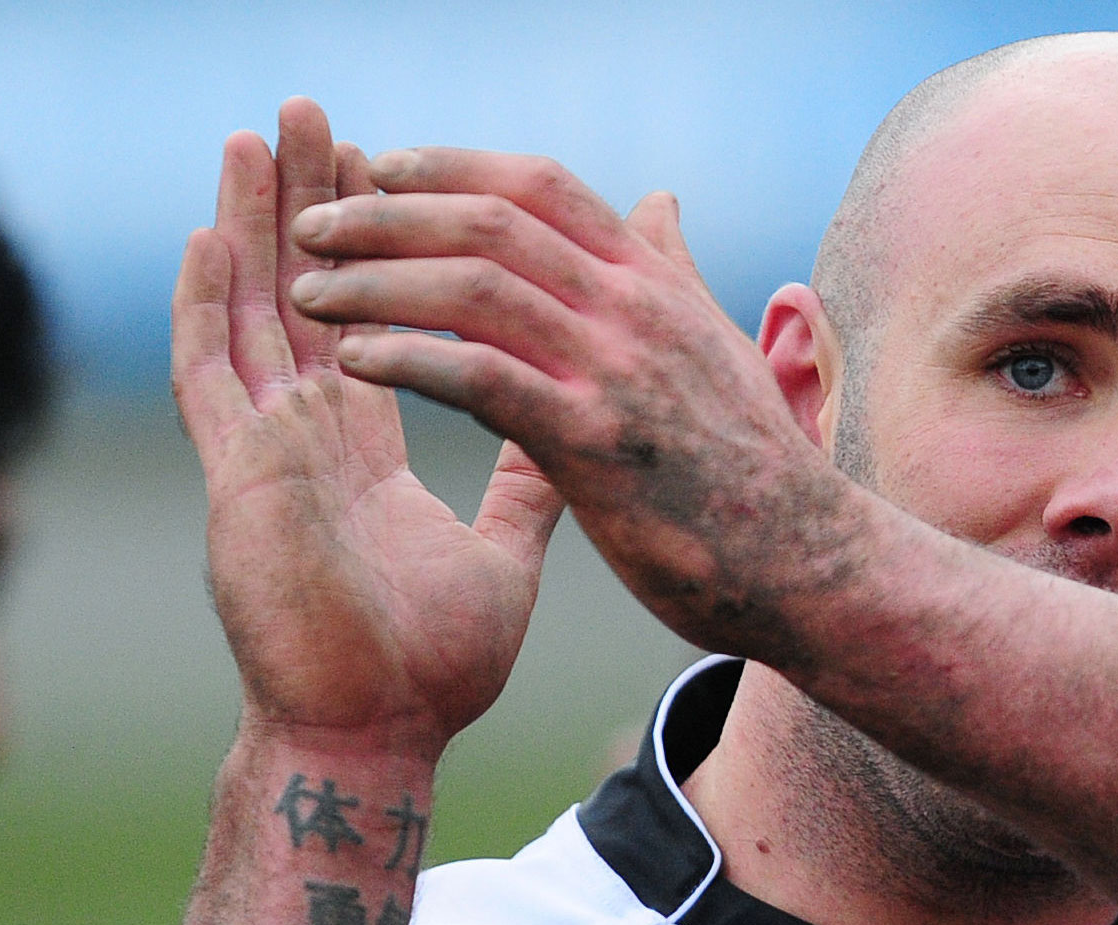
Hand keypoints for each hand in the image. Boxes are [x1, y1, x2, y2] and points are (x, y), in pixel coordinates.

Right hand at [174, 103, 563, 757]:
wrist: (381, 736)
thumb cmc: (432, 668)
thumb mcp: (505, 557)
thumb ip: (528, 488)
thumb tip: (567, 428)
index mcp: (363, 451)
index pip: (366, 320)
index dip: (374, 247)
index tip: (386, 167)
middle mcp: (308, 439)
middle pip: (303, 293)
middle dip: (311, 202)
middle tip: (319, 114)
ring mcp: (265, 455)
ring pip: (251, 314)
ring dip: (253, 224)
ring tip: (260, 135)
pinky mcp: (237, 485)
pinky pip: (210, 381)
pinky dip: (207, 309)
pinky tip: (209, 238)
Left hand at [283, 149, 851, 659]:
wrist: (807, 566)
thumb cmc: (754, 470)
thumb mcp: (717, 347)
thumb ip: (672, 271)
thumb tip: (657, 201)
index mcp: (655, 284)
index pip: (540, 185)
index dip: (450, 165)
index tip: (377, 168)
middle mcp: (635, 309)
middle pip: (491, 222)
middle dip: (386, 216)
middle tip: (311, 227)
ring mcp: (616, 371)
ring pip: (475, 289)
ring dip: (376, 283)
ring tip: (309, 295)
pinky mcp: (595, 443)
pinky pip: (481, 378)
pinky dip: (408, 359)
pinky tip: (352, 363)